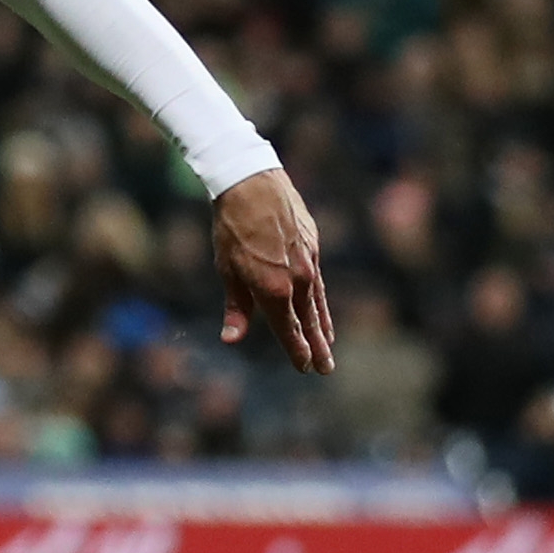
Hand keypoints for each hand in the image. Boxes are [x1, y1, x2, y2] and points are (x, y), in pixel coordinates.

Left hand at [212, 167, 333, 373]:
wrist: (252, 184)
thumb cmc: (231, 228)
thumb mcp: (226, 269)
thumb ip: (235, 307)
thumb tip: (231, 340)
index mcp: (273, 289)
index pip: (287, 329)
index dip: (296, 350)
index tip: (305, 368)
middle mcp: (297, 280)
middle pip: (308, 321)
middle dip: (316, 347)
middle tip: (325, 369)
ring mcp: (309, 264)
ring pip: (317, 303)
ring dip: (322, 327)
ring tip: (327, 346)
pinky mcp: (313, 248)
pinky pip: (319, 283)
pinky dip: (321, 301)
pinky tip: (321, 310)